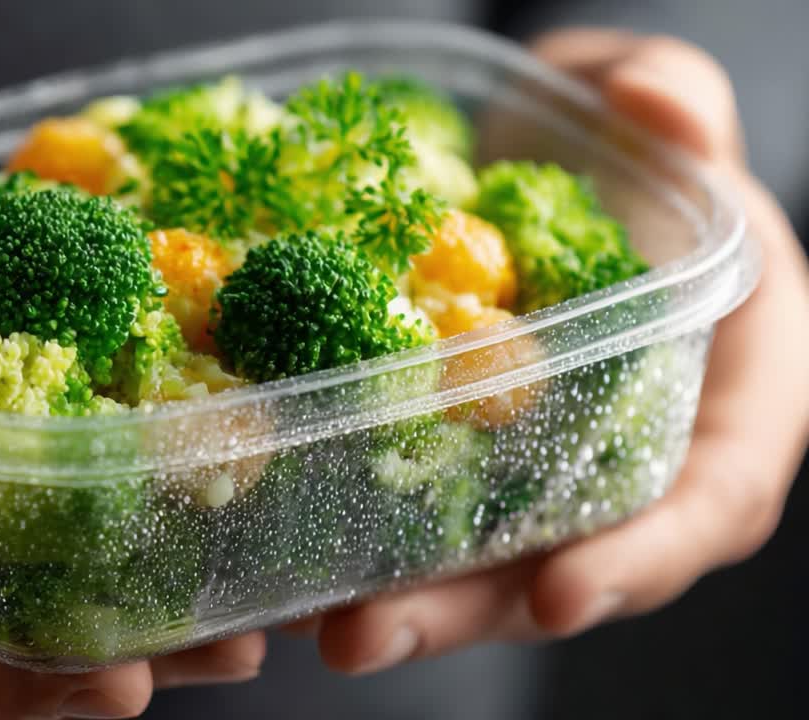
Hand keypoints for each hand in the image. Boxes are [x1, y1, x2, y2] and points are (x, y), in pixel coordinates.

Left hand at [299, 30, 808, 673]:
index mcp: (729, 399)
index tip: (562, 592)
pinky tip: (276, 561)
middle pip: (563, 564)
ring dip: (395, 603)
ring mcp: (542, 473)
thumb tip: (657, 107)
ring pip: (478, 564)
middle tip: (364, 634)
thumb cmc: (632, 153)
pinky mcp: (463, 459)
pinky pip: (414, 515)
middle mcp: (634, 460)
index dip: (642, 555)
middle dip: (467, 610)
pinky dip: (352, 541)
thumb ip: (677, 105)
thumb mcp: (664, 115)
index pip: (708, 499)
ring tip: (304, 623)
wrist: (552, 169)